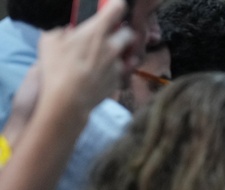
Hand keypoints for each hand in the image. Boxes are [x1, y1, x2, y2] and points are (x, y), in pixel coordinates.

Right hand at [4, 2, 133, 146]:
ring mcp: (117, 65)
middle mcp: (112, 46)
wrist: (68, 100)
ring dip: (121, 53)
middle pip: (129, 32)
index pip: (117, 8)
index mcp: (96, 31)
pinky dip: (115, 70)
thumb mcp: (50, 41)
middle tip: (110, 35)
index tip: (114, 6)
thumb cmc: (56, 68)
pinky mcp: (118, 81)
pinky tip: (103, 74)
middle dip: (122, 32)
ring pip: (128, 54)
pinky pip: (122, 71)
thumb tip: (69, 32)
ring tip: (107, 57)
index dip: (117, 5)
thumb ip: (63, 31)